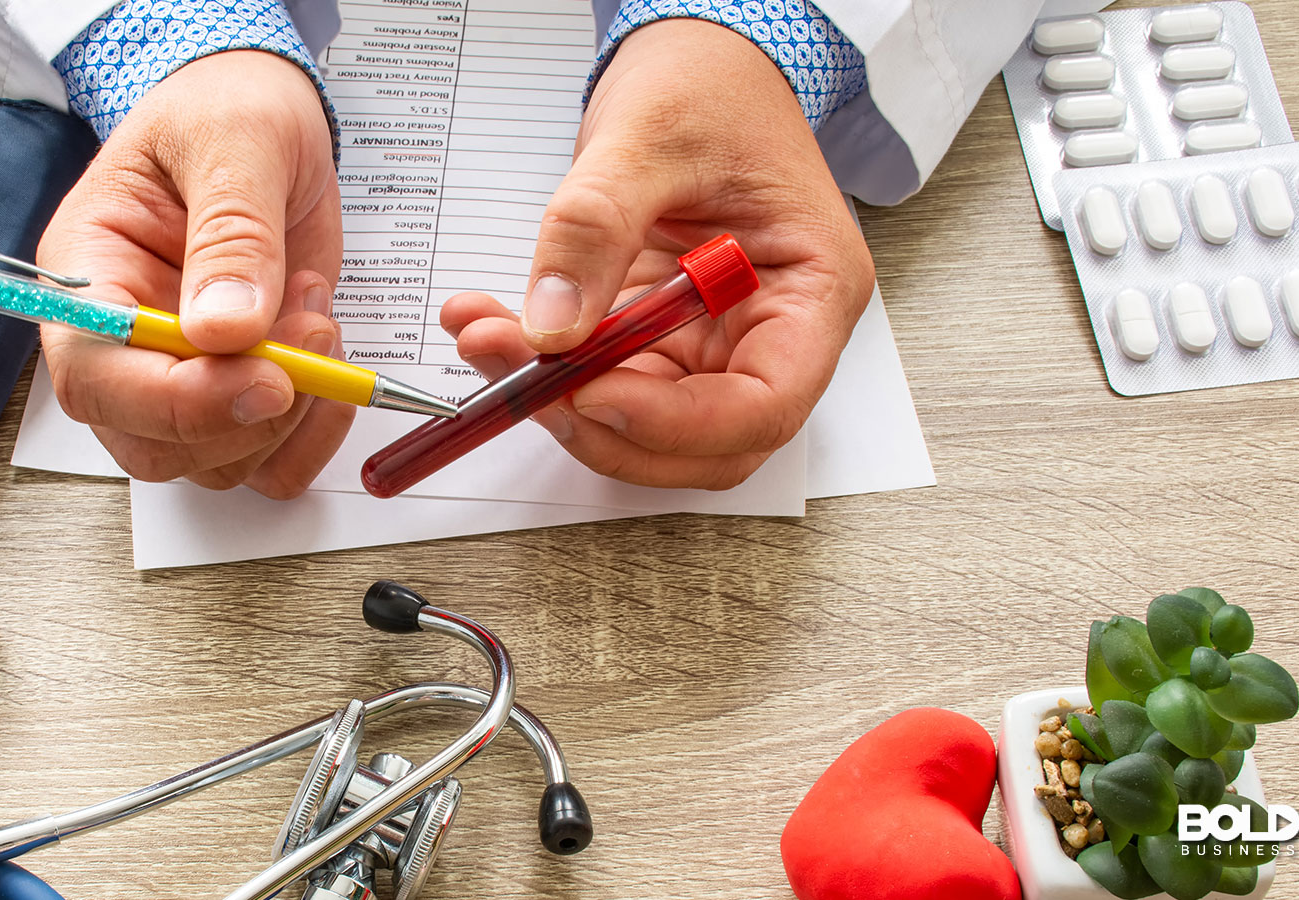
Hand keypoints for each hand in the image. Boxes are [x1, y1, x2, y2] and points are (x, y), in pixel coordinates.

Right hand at [37, 50, 350, 497]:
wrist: (260, 113)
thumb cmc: (225, 111)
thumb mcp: (235, 142)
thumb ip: (232, 232)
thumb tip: (225, 329)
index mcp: (86, 276)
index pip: (96, 376)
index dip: (178, 400)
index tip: (267, 379)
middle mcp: (123, 344)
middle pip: (152, 444)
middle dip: (246, 415)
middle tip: (313, 336)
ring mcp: (182, 375)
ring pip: (217, 463)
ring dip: (292, 415)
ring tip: (317, 313)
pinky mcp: (240, 389)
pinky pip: (270, 461)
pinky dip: (315, 431)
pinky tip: (331, 356)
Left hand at [442, 19, 874, 489]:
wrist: (695, 63)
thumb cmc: (710, 87)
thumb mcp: (649, 137)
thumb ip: (595, 228)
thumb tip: (552, 324)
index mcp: (811, 291)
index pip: (764, 405)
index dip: (677, 424)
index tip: (592, 395)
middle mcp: (767, 330)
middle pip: (698, 438)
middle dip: (601, 421)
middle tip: (522, 376)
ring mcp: (710, 339)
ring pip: (637, 420)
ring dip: (555, 398)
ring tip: (487, 338)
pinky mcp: (655, 336)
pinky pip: (598, 379)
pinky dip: (540, 367)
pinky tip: (489, 326)